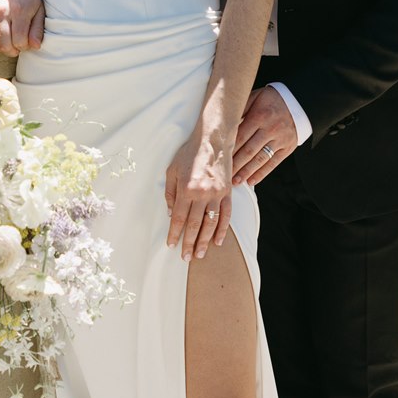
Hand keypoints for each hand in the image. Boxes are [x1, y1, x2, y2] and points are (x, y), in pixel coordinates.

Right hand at [0, 0, 44, 54]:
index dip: (24, 46)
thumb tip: (35, 46)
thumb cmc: (28, 0)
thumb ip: (37, 30)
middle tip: (18, 45)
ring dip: (1, 48)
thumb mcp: (39, 11)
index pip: (20, 41)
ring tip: (8, 42)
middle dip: (13, 50)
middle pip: (5, 45)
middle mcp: (2, 11)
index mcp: (19, 11)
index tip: (26, 42)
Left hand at [164, 128, 232, 260]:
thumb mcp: (172, 171)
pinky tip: (217, 241)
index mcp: (187, 189)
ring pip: (211, 224)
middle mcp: (203, 194)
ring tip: (199, 254)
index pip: (180, 218)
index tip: (171, 244)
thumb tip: (172, 215)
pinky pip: (226, 215)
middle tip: (186, 257)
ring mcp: (217, 194)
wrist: (213, 140)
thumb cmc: (189, 154)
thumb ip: (170, 194)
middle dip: (189, 243)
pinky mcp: (227, 193)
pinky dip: (222, 230)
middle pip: (195, 225)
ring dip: (204, 241)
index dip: (175, 234)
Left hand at [232, 86, 297, 184]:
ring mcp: (280, 139)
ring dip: (246, 172)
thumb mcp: (255, 97)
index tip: (219, 159)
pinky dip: (262, 173)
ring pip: (260, 159)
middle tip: (224, 175)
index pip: (240, 137)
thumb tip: (224, 124)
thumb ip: (240, 109)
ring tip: (235, 181)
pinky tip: (252, 180)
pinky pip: (273, 163)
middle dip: (235, 165)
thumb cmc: (272, 100)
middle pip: (249, 151)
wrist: (300, 102)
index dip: (229, 150)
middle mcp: (270, 129)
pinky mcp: (288, 148)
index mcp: (260, 116)